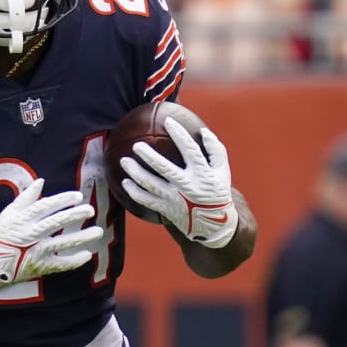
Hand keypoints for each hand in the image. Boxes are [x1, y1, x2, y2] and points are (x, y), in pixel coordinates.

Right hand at [0, 178, 101, 289]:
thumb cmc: (2, 235)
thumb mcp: (9, 213)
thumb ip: (26, 198)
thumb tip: (41, 181)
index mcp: (23, 219)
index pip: (46, 206)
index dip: (63, 200)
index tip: (78, 197)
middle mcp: (31, 234)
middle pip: (56, 222)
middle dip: (75, 215)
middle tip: (90, 210)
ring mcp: (37, 252)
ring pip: (62, 243)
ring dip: (82, 237)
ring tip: (98, 232)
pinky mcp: (41, 267)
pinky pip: (61, 264)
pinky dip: (75, 261)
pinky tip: (88, 254)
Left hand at [119, 118, 237, 246]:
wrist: (215, 225)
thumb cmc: (217, 192)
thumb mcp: (223, 172)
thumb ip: (216, 151)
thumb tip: (204, 132)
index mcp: (202, 174)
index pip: (190, 150)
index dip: (180, 135)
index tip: (169, 121)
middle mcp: (187, 187)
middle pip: (165, 169)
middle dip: (149, 156)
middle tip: (136, 145)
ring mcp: (176, 200)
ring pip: (151, 185)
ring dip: (136, 173)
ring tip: (124, 161)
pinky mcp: (167, 210)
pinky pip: (148, 201)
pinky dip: (135, 193)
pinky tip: (125, 183)